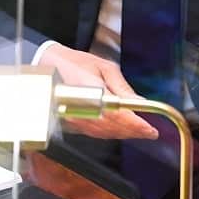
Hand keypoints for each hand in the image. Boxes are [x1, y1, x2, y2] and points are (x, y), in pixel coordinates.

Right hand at [38, 42, 158, 140]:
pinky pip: (94, 133)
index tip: (149, 128)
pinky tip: (121, 132)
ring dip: (123, 134)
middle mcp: (80, 107)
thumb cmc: (75, 63)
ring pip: (104, 133)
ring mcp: (74, 118)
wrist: (48, 65)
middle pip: (112, 127)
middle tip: (149, 132)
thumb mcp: (104, 67)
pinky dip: (110, 134)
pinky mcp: (71, 123)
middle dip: (133, 132)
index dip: (134, 124)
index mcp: (89, 90)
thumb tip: (139, 102)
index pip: (116, 113)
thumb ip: (121, 87)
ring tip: (140, 133)